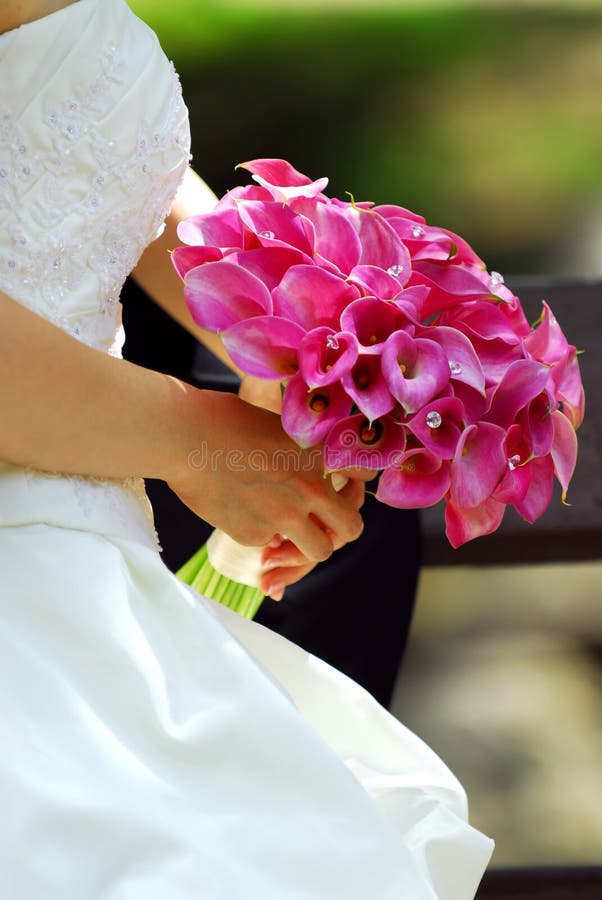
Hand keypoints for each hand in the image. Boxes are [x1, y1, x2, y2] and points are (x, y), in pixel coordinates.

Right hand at [237, 376, 375, 598]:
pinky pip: (271, 547)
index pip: (366, 475)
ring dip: (307, 546)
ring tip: (288, 532)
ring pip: (318, 552)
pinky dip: (263, 537)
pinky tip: (244, 514)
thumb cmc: (224, 419)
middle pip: (351, 528)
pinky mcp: (255, 535)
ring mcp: (284, 517)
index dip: (357, 481)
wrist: (184, 436)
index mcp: (320, 455)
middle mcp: (310, 490)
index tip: (344, 481)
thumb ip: (305, 450)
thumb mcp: (279, 425)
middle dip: (341, 528)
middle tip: (325, 522)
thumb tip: (319, 468)